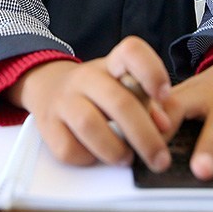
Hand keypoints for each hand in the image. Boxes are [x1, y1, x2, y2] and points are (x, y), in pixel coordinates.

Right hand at [8, 36, 173, 172]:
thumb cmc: (97, 92)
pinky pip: (69, 148)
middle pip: (119, 101)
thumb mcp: (123, 85)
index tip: (164, 95)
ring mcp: (64, 100)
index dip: (151, 72)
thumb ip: (148, 102)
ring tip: (127, 159)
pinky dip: (88, 158)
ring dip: (115, 149)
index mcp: (111, 64)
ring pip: (90, 125)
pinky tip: (98, 157)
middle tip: (160, 159)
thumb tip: (163, 125)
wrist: (49, 87)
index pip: (131, 52)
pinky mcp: (48, 125)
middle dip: (145, 136)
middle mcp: (86, 77)